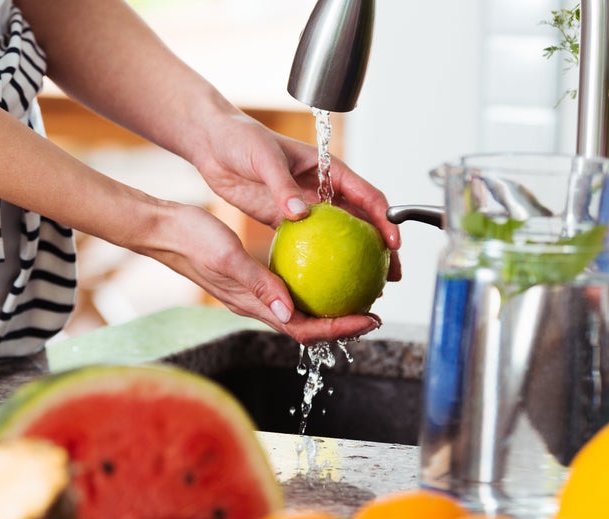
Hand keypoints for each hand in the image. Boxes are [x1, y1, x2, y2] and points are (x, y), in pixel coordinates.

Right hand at [141, 204, 382, 344]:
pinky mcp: (253, 279)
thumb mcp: (228, 258)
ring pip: (301, 309)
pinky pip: (290, 287)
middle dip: (343, 324)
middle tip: (374, 312)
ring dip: (331, 307)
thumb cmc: (192, 240)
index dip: (339, 329)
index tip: (368, 320)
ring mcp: (255, 293)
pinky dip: (313, 283)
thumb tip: (289, 312)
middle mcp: (257, 304)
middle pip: (308, 325)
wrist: (165, 230)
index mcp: (253, 305)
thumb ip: (258, 284)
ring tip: (358, 294)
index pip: (303, 329)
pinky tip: (328, 266)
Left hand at [191, 113, 400, 281]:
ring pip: (338, 237)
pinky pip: (307, 244)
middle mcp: (321, 188)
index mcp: (327, 168)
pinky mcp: (283, 219)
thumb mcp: (264, 159)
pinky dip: (319, 262)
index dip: (386, 220)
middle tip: (390, 276)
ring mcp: (304, 205)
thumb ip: (282, 186)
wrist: (214, 143)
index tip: (394, 243)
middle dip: (381, 249)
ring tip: (367, 289)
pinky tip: (323, 285)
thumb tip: (300, 214)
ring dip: (354, 261)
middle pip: (362, 222)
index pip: (367, 196)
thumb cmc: (242, 140)